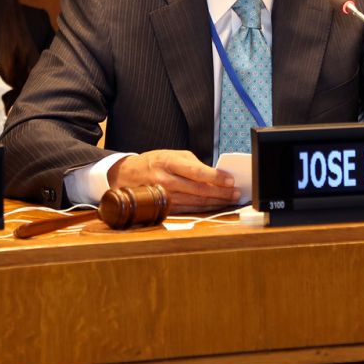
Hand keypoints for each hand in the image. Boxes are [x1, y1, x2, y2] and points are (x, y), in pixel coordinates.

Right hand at [109, 149, 239, 212]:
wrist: (127, 175)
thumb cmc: (155, 162)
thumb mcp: (172, 155)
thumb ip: (193, 164)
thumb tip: (215, 175)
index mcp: (169, 162)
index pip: (197, 171)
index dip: (216, 177)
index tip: (231, 180)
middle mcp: (166, 180)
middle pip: (199, 190)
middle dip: (221, 192)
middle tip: (236, 192)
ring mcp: (164, 195)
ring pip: (195, 202)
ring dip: (216, 202)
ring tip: (230, 199)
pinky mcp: (164, 207)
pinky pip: (189, 209)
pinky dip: (204, 208)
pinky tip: (215, 206)